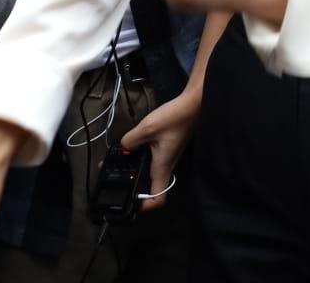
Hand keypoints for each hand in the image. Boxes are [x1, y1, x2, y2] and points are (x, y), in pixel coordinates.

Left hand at [120, 86, 199, 211]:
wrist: (193, 103)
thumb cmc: (174, 118)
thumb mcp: (147, 129)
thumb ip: (130, 141)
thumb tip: (123, 147)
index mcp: (162, 167)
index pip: (158, 199)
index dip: (146, 206)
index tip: (131, 203)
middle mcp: (166, 165)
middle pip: (151, 186)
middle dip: (134, 186)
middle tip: (116, 180)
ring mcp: (168, 156)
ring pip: (151, 171)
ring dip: (136, 170)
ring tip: (119, 163)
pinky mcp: (168, 146)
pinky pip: (152, 158)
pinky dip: (141, 157)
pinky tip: (132, 146)